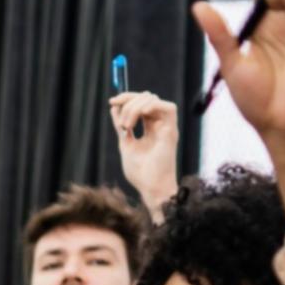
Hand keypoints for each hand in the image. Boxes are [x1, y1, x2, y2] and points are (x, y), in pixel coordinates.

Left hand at [107, 91, 178, 212]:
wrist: (151, 187)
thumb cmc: (140, 172)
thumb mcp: (125, 144)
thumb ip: (121, 126)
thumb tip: (114, 108)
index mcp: (150, 128)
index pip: (140, 103)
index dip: (126, 98)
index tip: (112, 102)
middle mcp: (159, 125)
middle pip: (146, 97)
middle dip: (128, 101)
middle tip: (121, 123)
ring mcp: (166, 127)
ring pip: (153, 99)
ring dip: (135, 107)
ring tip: (127, 127)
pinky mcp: (172, 130)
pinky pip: (168, 107)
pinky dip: (151, 106)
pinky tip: (140, 116)